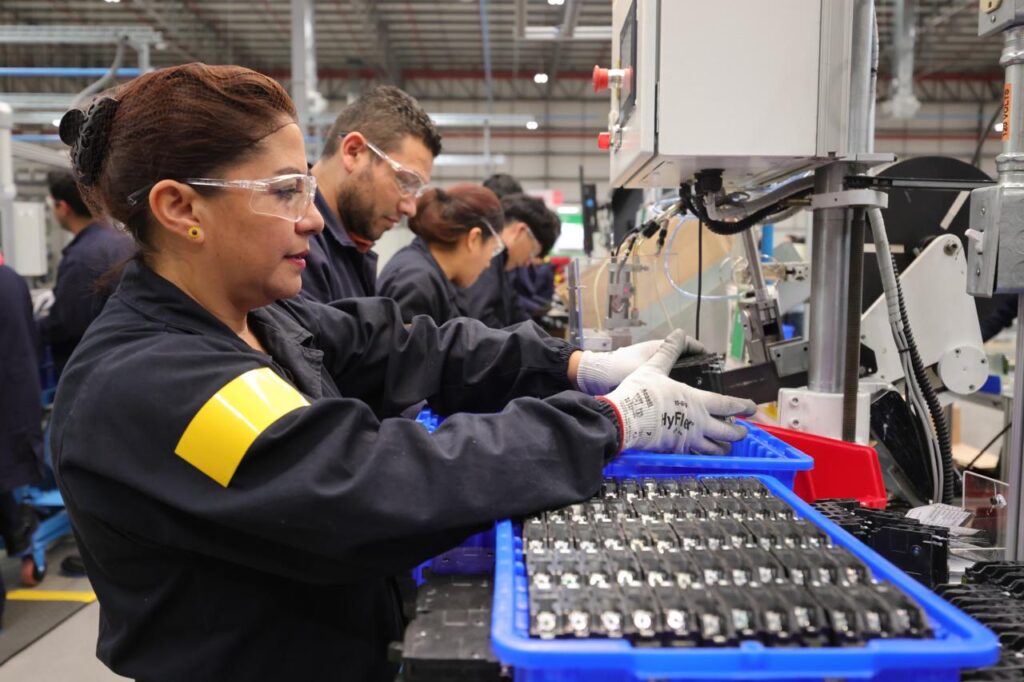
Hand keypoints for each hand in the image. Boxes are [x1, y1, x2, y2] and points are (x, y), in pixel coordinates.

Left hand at [575, 329, 703, 394]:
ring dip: (683, 377)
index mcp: (658, 348)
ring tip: (696, 394)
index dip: (702, 352)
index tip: (713, 364)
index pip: (687, 344)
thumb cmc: (617, 372)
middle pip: (682, 357)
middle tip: (708, 383)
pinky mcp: (640, 375)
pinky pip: (662, 377)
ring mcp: (647, 364)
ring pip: (672, 368)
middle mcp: (654, 353)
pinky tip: (675, 399)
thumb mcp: (644, 373)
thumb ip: (664, 373)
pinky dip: (671, 383)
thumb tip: (687, 381)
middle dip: (695, 367)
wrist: (591, 376)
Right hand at [598, 333, 756, 453]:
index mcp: (697, 402)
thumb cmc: (640, 393)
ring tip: (726, 447)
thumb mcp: (654, 368)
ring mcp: (687, 440)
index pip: (727, 404)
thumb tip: (677, 333)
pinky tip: (700, 454)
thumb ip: (668, 352)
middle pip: (726, 432)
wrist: (623, 420)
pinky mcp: (674, 451)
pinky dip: (701, 456)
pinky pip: (694, 456)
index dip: (742, 406)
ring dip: (723, 448)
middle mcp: (698, 423)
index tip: (753, 408)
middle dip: (738, 432)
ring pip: (713, 449)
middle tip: (744, 432)